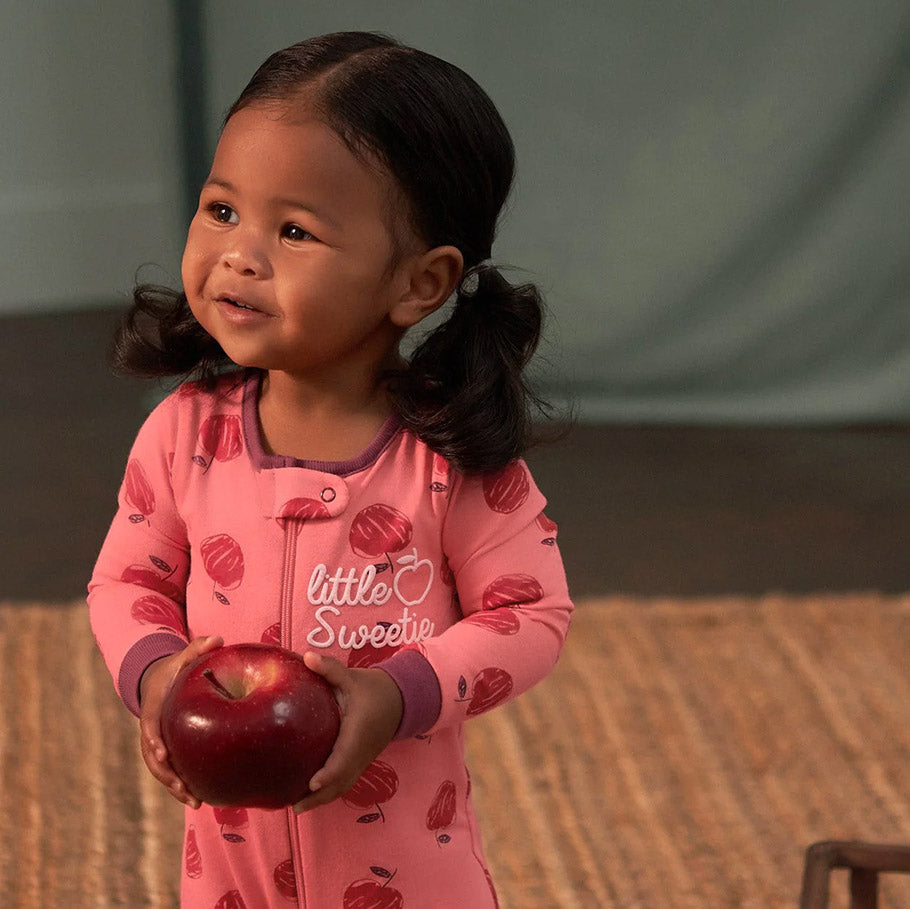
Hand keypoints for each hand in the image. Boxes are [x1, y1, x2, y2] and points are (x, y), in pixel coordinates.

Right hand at [138, 635, 223, 808]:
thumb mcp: (184, 655)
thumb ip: (199, 647)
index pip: (151, 726)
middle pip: (153, 756)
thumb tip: (218, 638)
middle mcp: (152, 729)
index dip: (155, 741)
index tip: (165, 755)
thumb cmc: (177, 668)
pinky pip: (172, 770)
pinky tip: (201, 798)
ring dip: (175, 787)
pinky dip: (182, 784)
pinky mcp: (168, 750)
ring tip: (195, 802)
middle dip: (166, 775)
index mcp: (155, 706)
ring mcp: (158, 742)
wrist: (161, 680)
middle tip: (183, 789)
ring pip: (161, 769)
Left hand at [292, 652, 402, 813]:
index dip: (329, 773)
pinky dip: (330, 791)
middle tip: (295, 807)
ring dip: (323, 799)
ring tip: (298, 807)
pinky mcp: (361, 761)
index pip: (344, 757)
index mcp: (359, 732)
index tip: (313, 783)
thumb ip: (331, 669)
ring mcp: (363, 759)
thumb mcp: (352, 677)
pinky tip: (311, 795)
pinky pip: (346, 781)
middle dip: (320, 797)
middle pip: (342, 781)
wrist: (400, 699)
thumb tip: (307, 657)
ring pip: (344, 785)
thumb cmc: (373, 688)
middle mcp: (362, 751)